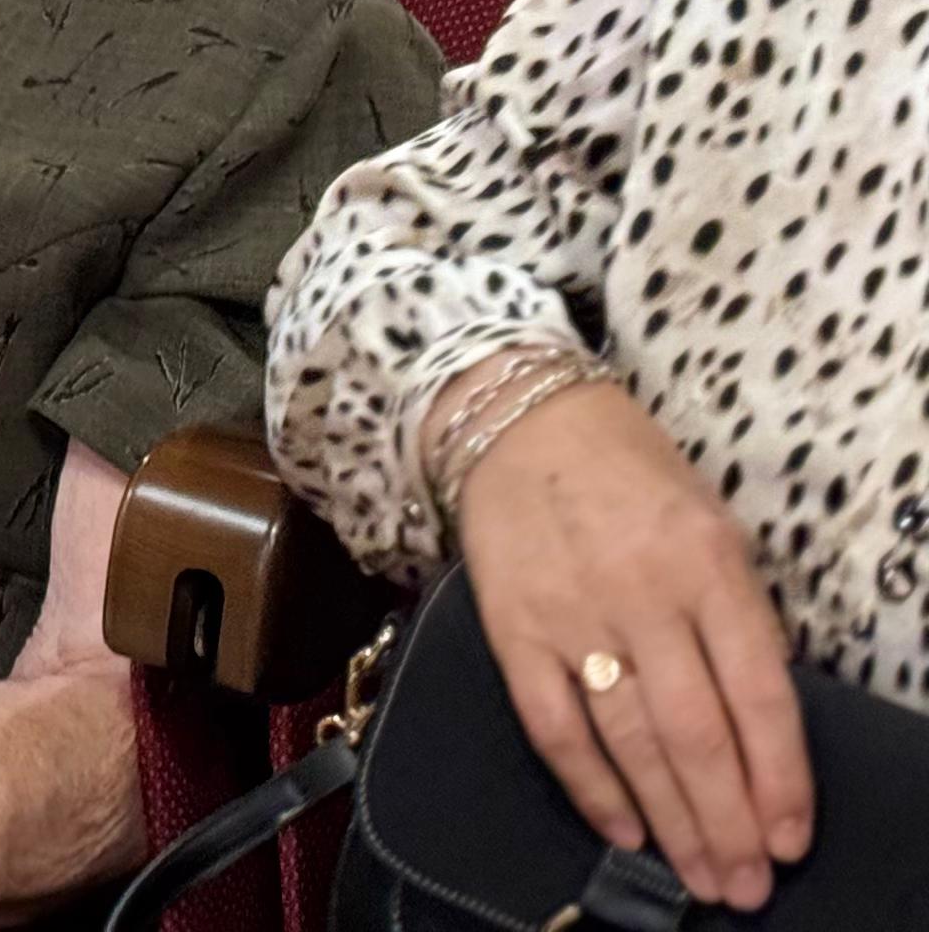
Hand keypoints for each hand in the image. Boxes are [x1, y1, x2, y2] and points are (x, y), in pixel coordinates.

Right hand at [450, 371, 813, 909]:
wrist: (516, 416)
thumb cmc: (630, 472)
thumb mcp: (712, 524)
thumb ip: (740, 616)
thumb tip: (762, 721)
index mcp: (707, 563)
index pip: (758, 692)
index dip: (780, 777)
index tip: (789, 839)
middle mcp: (641, 592)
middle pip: (694, 732)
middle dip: (726, 821)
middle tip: (744, 885)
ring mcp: (571, 612)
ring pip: (629, 740)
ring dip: (669, 820)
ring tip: (699, 876)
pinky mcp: (511, 626)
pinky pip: (553, 724)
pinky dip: (588, 784)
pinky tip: (622, 829)